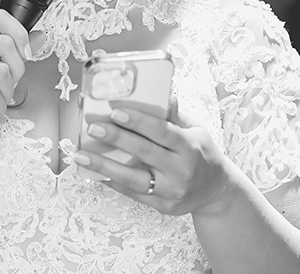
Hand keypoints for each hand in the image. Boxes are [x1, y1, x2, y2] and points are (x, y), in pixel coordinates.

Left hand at [73, 103, 245, 217]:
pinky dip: (113, 182)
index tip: (116, 111)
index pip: (161, 131)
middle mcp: (181, 170)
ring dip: (104, 166)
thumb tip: (164, 94)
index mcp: (190, 146)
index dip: (138, 121)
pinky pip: (134, 194)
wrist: (218, 192)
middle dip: (116, 139)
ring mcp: (172, 190)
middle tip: (93, 128)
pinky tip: (96, 172)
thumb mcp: (196, 130)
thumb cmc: (202, 154)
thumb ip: (175, 115)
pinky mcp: (163, 206)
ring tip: (81, 156)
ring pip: (134, 179)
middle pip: (144, 152)